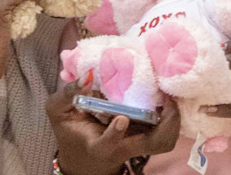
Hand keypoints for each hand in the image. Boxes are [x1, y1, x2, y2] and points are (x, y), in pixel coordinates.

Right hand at [49, 81, 180, 174]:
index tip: (120, 118)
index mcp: (98, 145)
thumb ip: (67, 94)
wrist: (84, 154)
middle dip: (166, 126)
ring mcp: (137, 145)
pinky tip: (166, 99)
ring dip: (172, 121)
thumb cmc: (71, 129)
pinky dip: (171, 118)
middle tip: (165, 100)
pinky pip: (166, 133)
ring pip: (164, 142)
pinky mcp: (145, 139)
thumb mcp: (58, 111)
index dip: (114, 134)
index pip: (107, 145)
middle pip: (153, 146)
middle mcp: (122, 148)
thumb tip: (87, 76)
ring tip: (167, 98)